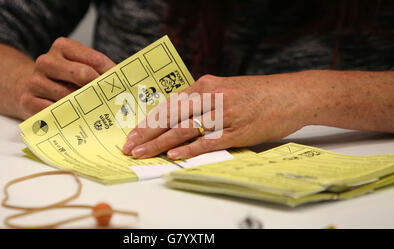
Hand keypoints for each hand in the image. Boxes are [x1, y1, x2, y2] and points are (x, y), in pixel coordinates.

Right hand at [17, 37, 115, 118]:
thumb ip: (98, 71)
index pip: (95, 60)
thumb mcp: (78, 67)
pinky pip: (55, 111)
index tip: (124, 87)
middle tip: (114, 101)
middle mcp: (46, 61)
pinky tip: (79, 120)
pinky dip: (69, 117)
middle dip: (100, 88)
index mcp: (62, 47)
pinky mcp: (28, 101)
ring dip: (86, 106)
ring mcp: (35, 81)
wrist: (27, 88)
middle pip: (82, 74)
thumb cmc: (62, 79)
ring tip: (98, 113)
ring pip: (70, 96)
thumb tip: (124, 84)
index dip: (112, 74)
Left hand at [122, 73, 310, 159]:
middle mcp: (210, 97)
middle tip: (129, 146)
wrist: (290, 94)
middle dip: (147, 133)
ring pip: (184, 129)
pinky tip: (174, 155)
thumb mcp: (224, 88)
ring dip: (160, 143)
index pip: (169, 104)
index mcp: (205, 85)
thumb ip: (202, 99)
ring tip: (143, 153)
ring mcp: (223, 114)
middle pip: (171, 117)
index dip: (149, 120)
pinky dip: (189, 149)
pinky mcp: (237, 131)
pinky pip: (208, 141)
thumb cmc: (256, 93)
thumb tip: (178, 115)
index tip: (134, 133)